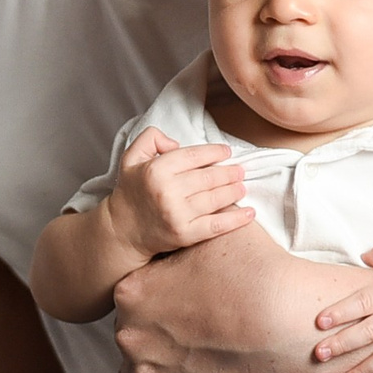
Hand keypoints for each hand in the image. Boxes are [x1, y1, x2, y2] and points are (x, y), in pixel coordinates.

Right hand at [103, 128, 250, 260]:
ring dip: (235, 191)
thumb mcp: (132, 156)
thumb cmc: (132, 190)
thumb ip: (151, 137)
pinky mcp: (185, 234)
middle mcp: (167, 191)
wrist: (122, 229)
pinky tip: (249, 213)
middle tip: (240, 171)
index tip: (226, 152)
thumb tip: (177, 144)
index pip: (194, 156)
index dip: (214, 152)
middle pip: (209, 178)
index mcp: (156, 170)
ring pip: (216, 199)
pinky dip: (236, 219)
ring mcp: (177, 215)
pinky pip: (217, 225)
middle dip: (229, 173)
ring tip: (242, 186)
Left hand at [112, 224, 372, 372]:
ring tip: (194, 352)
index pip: (135, 293)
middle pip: (134, 329)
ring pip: (138, 366)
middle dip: (157, 327)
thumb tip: (193, 207)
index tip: (185, 297)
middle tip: (195, 326)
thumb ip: (195, 225)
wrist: (289, 327)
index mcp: (132, 292)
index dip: (160, 293)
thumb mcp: (220, 234)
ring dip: (158, 360)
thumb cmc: (255, 276)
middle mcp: (128, 334)